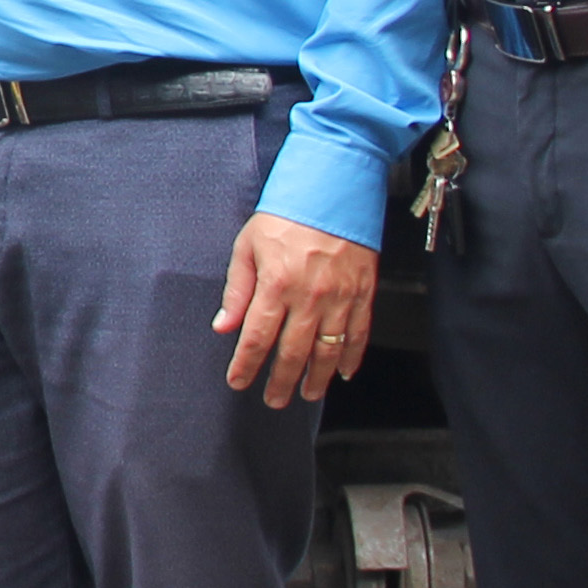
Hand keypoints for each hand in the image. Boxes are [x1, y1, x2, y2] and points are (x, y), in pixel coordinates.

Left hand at [213, 213, 380, 409]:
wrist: (334, 187)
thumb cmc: (287, 213)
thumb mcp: (248, 244)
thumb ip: (237, 289)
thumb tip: (224, 325)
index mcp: (276, 284)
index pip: (257, 338)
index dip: (246, 365)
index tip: (238, 382)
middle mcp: (309, 296)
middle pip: (293, 352)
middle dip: (281, 381)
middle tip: (273, 401)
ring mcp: (340, 296)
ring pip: (328, 351)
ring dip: (317, 378)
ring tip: (307, 394)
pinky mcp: (363, 292)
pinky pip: (359, 333)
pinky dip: (352, 357)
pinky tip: (343, 373)